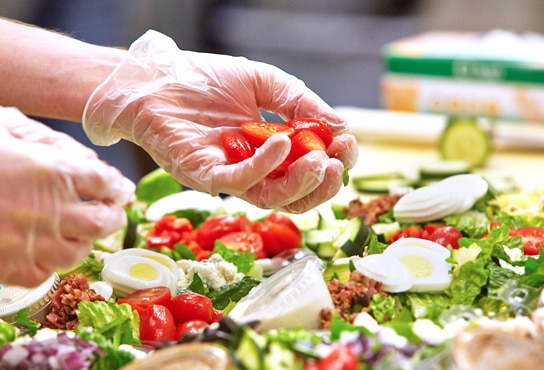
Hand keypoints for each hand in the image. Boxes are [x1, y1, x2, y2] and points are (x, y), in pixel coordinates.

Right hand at [0, 107, 134, 286]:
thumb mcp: (1, 128)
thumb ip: (35, 138)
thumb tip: (67, 153)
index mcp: (52, 170)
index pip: (105, 182)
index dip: (118, 186)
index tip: (121, 188)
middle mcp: (49, 208)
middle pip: (102, 220)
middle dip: (112, 215)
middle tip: (113, 211)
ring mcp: (29, 241)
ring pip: (77, 251)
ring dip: (87, 241)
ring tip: (86, 233)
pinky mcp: (6, 267)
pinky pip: (42, 273)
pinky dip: (52, 264)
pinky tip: (49, 253)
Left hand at [83, 30, 357, 212]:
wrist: (156, 76)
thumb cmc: (206, 79)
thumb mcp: (265, 83)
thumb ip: (299, 103)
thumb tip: (339, 125)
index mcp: (269, 150)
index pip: (308, 170)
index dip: (333, 162)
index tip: (346, 143)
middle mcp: (253, 169)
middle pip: (296, 193)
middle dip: (324, 182)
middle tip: (339, 162)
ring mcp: (229, 175)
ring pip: (273, 196)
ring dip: (302, 183)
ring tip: (322, 161)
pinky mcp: (205, 174)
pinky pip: (240, 181)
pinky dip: (264, 166)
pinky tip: (280, 142)